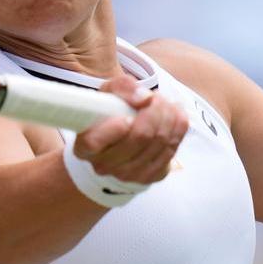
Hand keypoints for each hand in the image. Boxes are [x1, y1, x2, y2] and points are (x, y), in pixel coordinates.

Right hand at [73, 75, 187, 183]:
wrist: (123, 135)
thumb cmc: (112, 111)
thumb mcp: (110, 92)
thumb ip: (123, 87)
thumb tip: (145, 98)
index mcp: (85, 147)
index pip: (94, 142)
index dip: (114, 127)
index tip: (126, 115)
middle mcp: (105, 165)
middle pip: (140, 137)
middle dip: (154, 110)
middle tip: (155, 97)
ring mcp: (130, 174)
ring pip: (161, 141)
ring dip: (168, 115)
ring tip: (164, 103)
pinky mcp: (153, 175)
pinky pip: (173, 148)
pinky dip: (178, 127)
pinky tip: (172, 116)